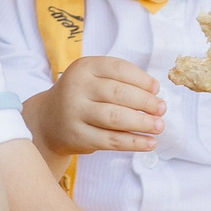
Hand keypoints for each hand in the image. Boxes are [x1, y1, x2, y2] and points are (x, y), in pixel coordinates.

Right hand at [25, 56, 164, 157]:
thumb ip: (119, 81)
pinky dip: (133, 142)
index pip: (119, 69)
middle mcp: (76, 87)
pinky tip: (149, 143)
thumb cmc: (81, 96)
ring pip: (115, 117)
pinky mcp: (78, 136)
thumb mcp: (93, 78)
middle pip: (118, 93)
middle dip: (145, 102)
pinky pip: (111, 141)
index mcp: (84, 67)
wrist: (48, 120)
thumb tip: (154, 95)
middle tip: (162, 109)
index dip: (142, 79)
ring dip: (142, 123)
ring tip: (159, 126)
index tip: (156, 89)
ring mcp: (75, 112)